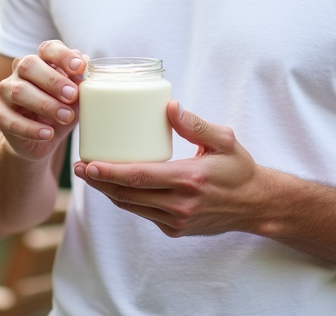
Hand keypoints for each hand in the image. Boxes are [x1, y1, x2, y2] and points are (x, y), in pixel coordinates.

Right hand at [0, 40, 86, 162]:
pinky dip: (32, 128)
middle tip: (72, 96)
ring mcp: (7, 93)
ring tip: (66, 117)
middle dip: (53, 80)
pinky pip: (11, 120)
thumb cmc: (61, 110)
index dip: (63, 55)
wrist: (41, 141)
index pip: (47, 49)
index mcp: (40, 61)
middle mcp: (19, 72)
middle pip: (28, 65)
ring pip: (19, 92)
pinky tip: (48, 134)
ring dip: (45, 105)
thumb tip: (86, 61)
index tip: (81, 67)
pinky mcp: (1, 116)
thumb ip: (79, 81)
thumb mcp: (75, 97)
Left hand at [73, 101, 264, 237]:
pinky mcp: (175, 229)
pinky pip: (144, 213)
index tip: (88, 163)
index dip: (109, 172)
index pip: (139, 177)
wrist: (255, 205)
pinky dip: (127, 200)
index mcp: (189, 179)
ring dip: (108, 193)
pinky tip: (116, 186)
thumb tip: (169, 106)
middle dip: (99, 182)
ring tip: (91, 176)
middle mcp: (180, 204)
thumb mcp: (224, 140)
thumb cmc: (239, 168)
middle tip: (80, 168)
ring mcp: (177, 220)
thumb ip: (196, 124)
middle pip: (127, 195)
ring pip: (132, 207)